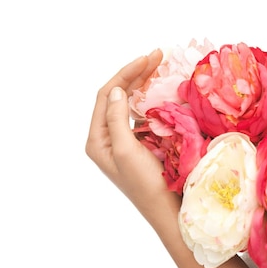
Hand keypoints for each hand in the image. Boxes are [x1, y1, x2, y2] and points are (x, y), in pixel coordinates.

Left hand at [85, 50, 180, 224]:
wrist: (168, 212)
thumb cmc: (146, 186)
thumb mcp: (126, 151)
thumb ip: (117, 119)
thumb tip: (117, 90)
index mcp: (98, 139)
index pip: (107, 96)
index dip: (126, 74)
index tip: (147, 59)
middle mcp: (109, 138)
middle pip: (119, 97)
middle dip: (137, 75)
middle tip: (158, 55)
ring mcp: (126, 142)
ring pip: (132, 104)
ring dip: (145, 85)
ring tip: (162, 68)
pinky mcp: (142, 146)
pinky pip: (144, 116)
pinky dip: (154, 101)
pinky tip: (165, 93)